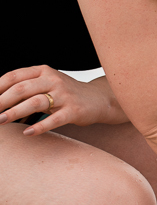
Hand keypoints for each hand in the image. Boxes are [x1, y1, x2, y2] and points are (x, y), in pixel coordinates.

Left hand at [0, 65, 123, 134]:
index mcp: (43, 71)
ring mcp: (64, 95)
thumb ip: (27, 87)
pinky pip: (54, 119)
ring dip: (14, 112)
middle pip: (21, 89)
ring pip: (35, 102)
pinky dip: (39, 127)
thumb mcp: (47, 83)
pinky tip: (28, 133)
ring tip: (1, 121)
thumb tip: (1, 100)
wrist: (98, 99)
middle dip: (1, 101)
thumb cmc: (66, 93)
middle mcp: (53, 80)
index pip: (14, 76)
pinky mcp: (74, 111)